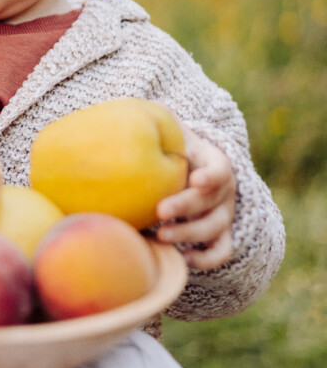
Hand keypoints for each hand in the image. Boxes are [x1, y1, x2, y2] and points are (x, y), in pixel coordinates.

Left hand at [155, 125, 235, 269]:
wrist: (189, 172)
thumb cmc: (174, 150)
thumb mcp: (172, 132)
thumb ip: (160, 120)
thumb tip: (143, 108)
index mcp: (214, 162)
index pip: (219, 168)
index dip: (210, 176)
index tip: (194, 179)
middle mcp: (223, 191)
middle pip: (210, 202)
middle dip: (186, 207)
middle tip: (160, 211)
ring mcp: (223, 215)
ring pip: (214, 229)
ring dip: (188, 234)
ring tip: (160, 236)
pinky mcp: (219, 237)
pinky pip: (220, 253)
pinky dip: (205, 259)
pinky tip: (182, 259)